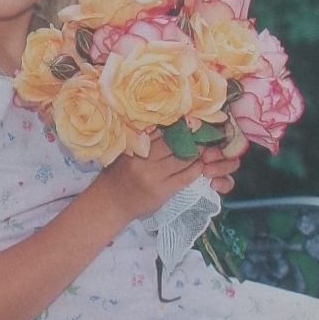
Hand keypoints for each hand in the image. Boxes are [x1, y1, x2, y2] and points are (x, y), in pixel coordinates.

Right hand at [103, 136, 238, 223]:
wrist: (112, 202)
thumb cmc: (117, 173)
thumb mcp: (125, 151)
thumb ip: (141, 139)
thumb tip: (163, 124)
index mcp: (135, 146)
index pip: (160, 131)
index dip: (176, 123)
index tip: (189, 117)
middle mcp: (146, 159)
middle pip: (173, 143)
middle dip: (189, 135)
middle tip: (202, 127)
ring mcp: (156, 176)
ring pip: (182, 159)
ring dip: (196, 151)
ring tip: (206, 144)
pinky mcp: (163, 190)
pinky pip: (184, 177)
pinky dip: (195, 169)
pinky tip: (202, 163)